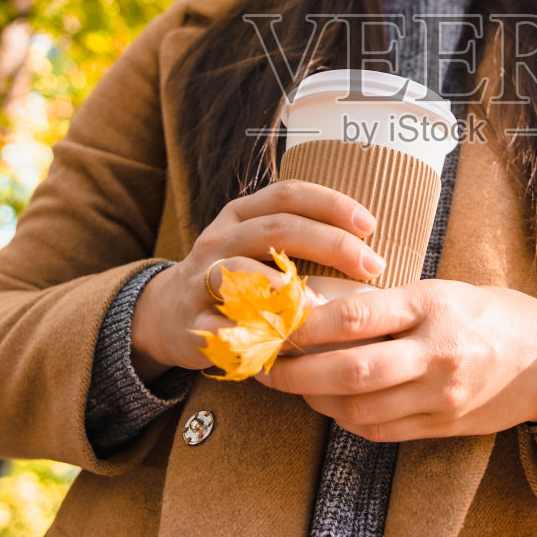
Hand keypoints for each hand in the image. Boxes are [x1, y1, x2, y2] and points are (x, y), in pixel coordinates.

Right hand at [130, 179, 386, 379]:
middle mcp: (220, 239)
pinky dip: (253, 332)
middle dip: (330, 244)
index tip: (370, 225)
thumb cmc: (233, 279)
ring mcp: (201, 279)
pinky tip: (285, 342)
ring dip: (285, 287)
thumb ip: (301, 242)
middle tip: (371, 266)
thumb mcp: (257, 247)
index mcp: (241, 215)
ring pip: (240, 271)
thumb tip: (370, 250)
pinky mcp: (192, 321)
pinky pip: (221, 325)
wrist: (165, 315)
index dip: (331, 204)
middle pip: (276, 228)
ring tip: (322, 305)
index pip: (288, 195)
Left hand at [257, 280, 536, 441]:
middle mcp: (435, 353)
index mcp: (432, 306)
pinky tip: (331, 405)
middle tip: (266, 367)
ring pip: (359, 409)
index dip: (306, 325)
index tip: (275, 324)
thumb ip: (388, 304)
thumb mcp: (442, 290)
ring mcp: (440, 395)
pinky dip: (347, 419)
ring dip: (316, 401)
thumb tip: (318, 308)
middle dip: (297, 374)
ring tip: (292, 386)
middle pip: (350, 371)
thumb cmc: (490, 314)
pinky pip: (380, 430)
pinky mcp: (443, 425)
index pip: (355, 317)